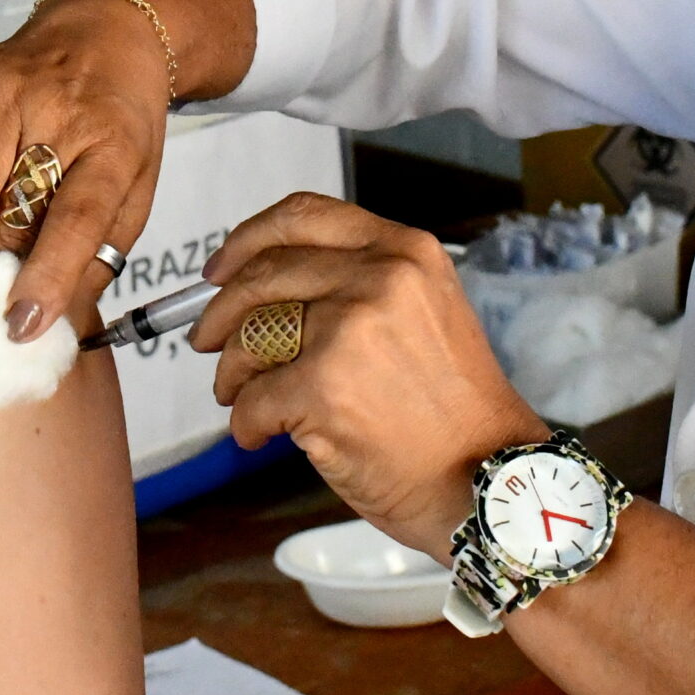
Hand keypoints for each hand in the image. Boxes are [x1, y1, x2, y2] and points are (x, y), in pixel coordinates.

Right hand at [0, 0, 172, 339]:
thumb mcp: (134, 188)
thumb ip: (98, 251)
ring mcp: (14, 90)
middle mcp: (62, 116)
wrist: (106, 34)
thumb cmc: (117, 126)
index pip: (79, 217)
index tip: (21, 324)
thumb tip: (56, 324)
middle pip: (16, 198)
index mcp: (113, 149)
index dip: (49, 273)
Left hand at [194, 192, 548, 557]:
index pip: (303, 215)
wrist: (488, 479)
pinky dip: (245, 423)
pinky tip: (260, 435)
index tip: (220, 267)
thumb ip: (357, 284)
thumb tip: (261, 288)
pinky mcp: (323, 387)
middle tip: (206, 340)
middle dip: (220, 313)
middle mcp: (378, 278)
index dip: (248, 239)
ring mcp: (349, 330)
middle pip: (263, 275)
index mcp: (404, 251)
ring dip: (231, 372)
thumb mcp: (422, 313)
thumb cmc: (452, 412)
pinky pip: (252, 398)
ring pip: (249, 337)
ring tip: (240, 396)